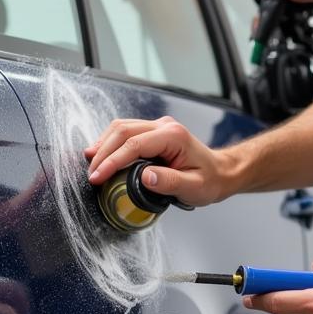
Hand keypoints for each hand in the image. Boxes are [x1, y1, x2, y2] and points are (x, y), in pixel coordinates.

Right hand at [84, 116, 230, 207]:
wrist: (220, 172)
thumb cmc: (210, 180)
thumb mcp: (193, 187)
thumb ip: (169, 182)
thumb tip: (145, 178)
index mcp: (173, 136)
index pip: (133, 144)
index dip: (112, 160)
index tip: (98, 176)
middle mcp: (164, 126)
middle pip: (122, 131)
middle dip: (102, 152)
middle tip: (92, 174)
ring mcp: (158, 126)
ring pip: (121, 127)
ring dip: (103, 145)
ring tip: (92, 164)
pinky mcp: (153, 132)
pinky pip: (126, 132)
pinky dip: (110, 143)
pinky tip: (102, 155)